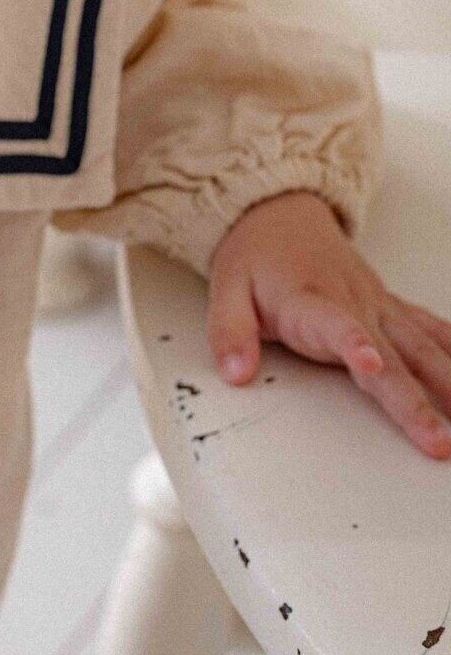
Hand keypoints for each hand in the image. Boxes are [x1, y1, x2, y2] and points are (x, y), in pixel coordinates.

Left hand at [207, 189, 450, 459]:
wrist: (280, 213)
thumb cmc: (255, 257)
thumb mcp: (224, 289)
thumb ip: (229, 334)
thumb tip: (235, 374)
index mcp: (310, 301)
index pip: (335, 325)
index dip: (354, 345)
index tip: (372, 365)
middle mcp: (353, 303)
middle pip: (390, 356)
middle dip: (416, 401)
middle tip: (437, 441)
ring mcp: (377, 305)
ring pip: (422, 347)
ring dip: (449, 384)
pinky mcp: (389, 307)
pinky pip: (430, 330)